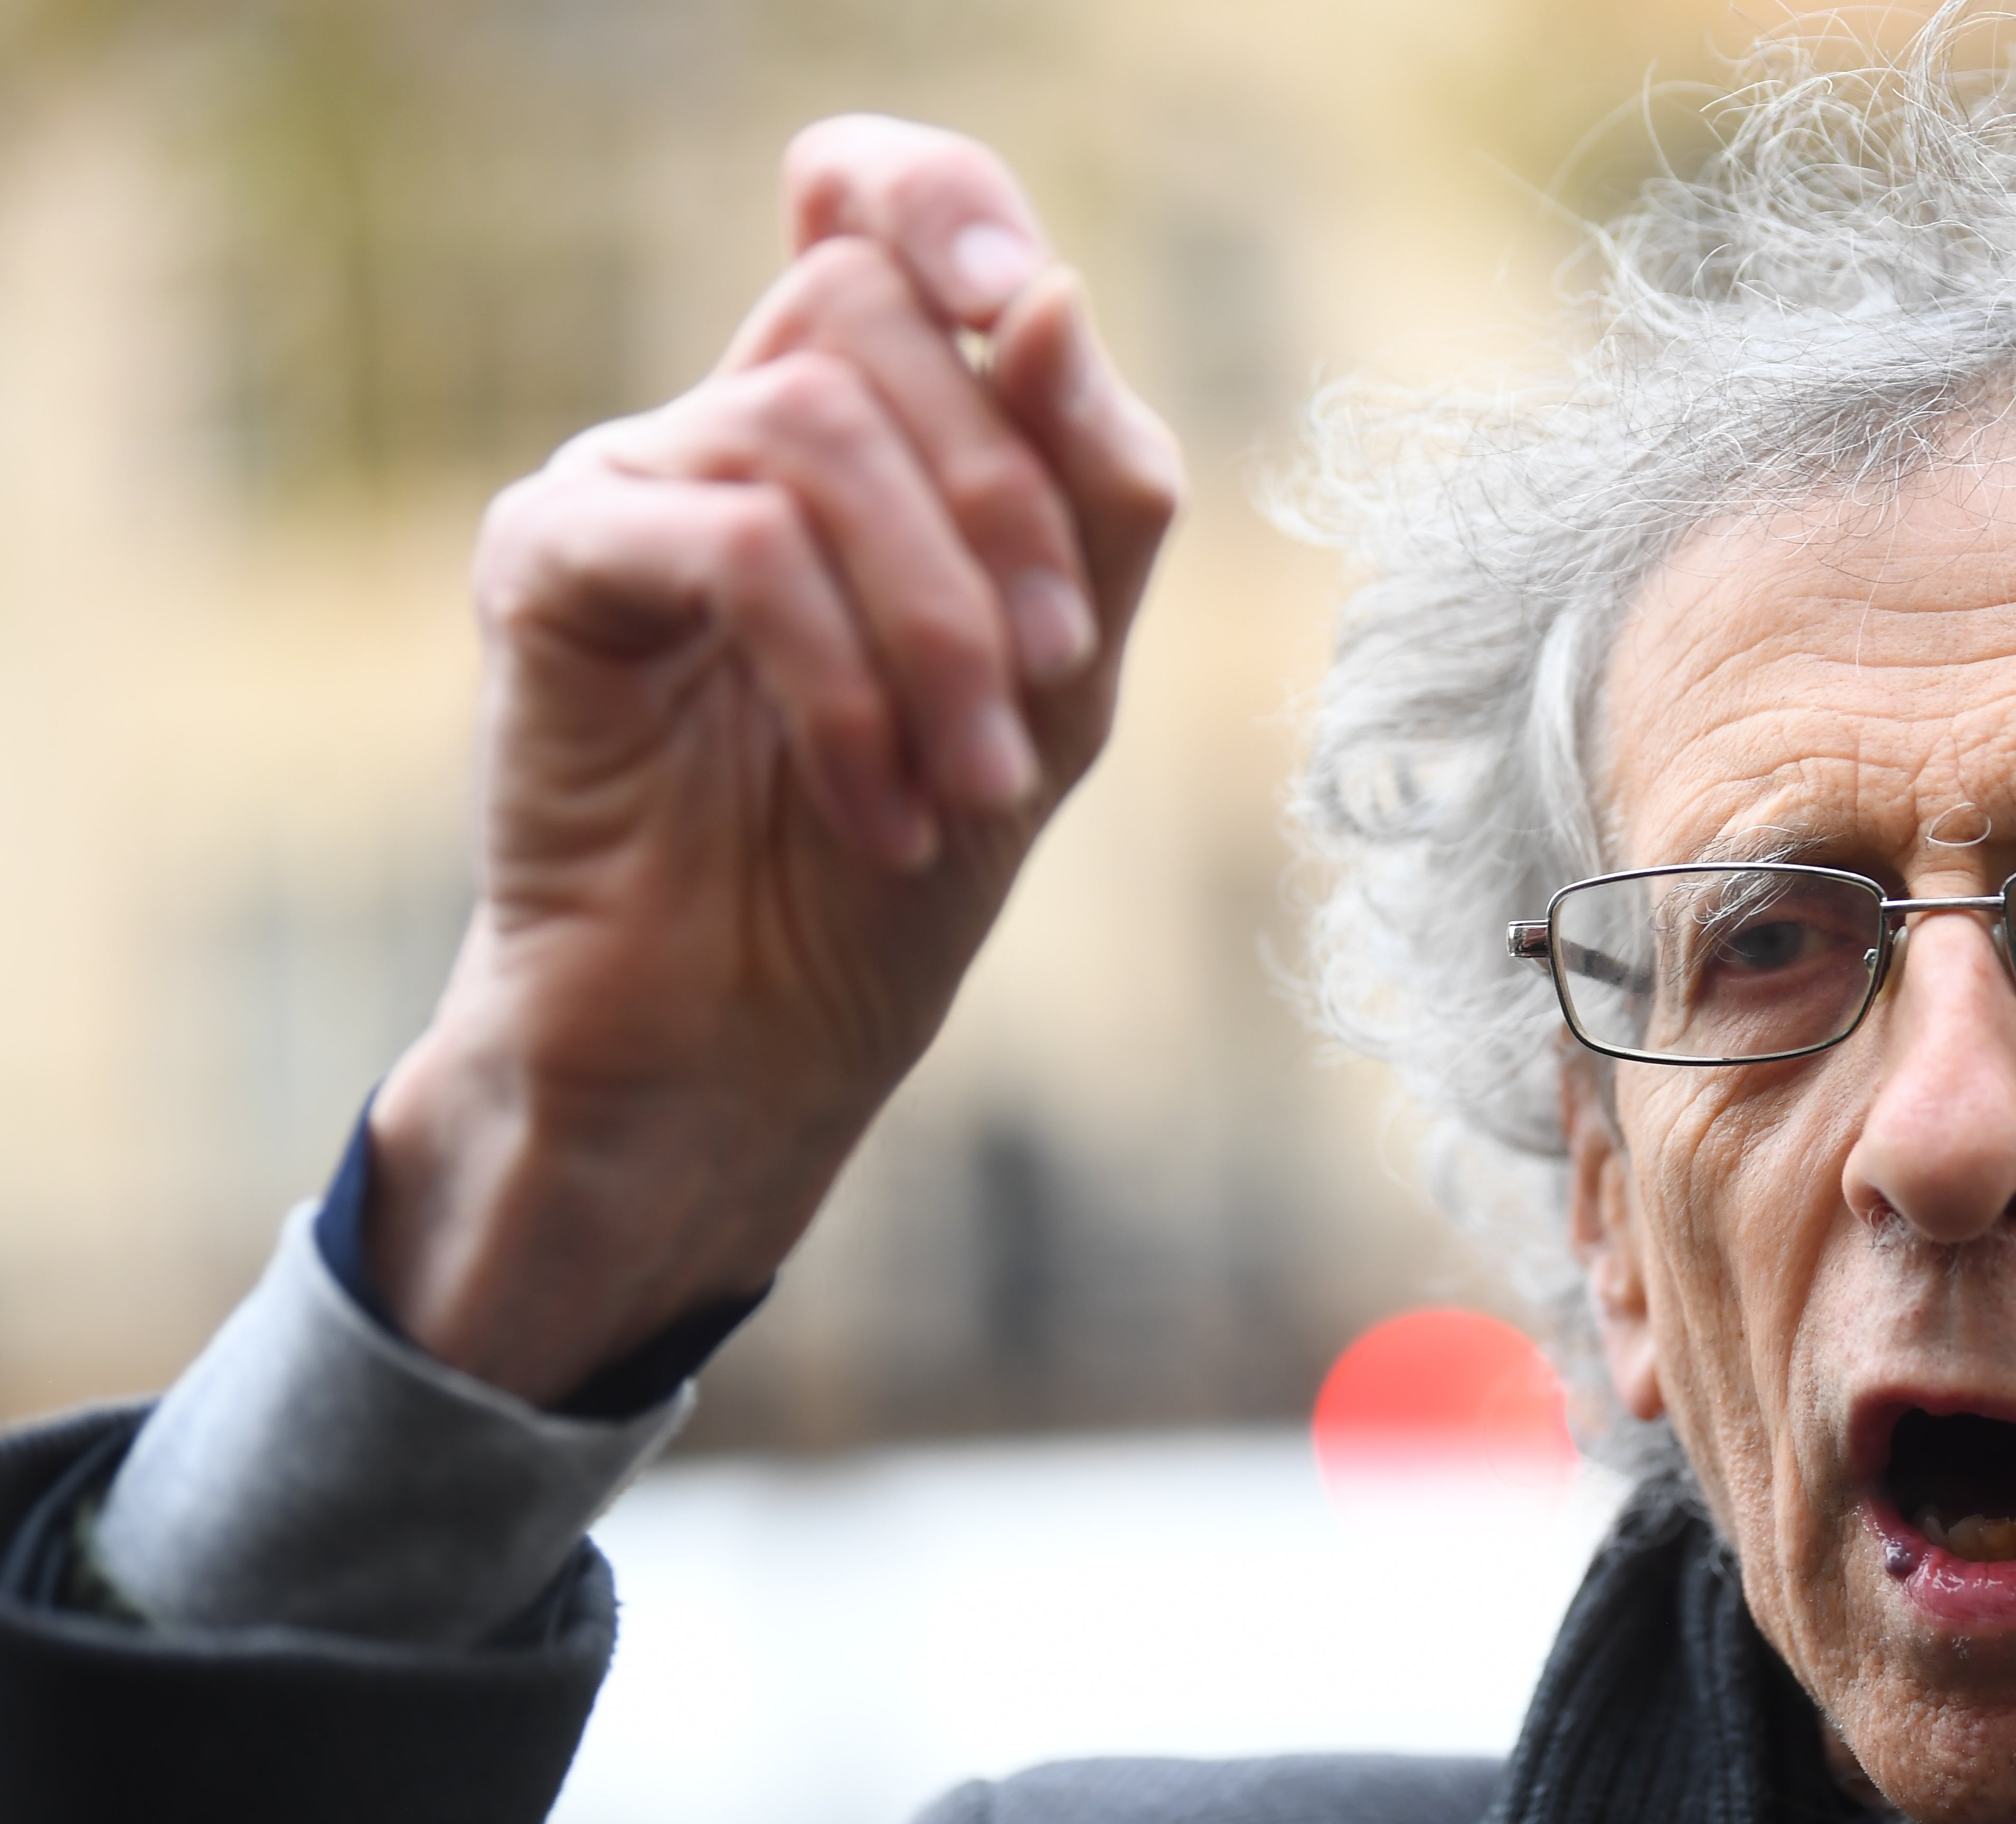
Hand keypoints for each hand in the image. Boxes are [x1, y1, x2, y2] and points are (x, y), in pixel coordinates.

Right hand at [364, 117, 1181, 1404]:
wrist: (765, 1043)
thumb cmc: (915, 851)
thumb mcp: (1058, 673)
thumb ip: (1085, 497)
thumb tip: (1052, 300)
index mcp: (855, 424)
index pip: (877, 209)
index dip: (948, 206)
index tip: (1032, 305)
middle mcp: (725, 425)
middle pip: (867, 314)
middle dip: (998, 506)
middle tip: (1044, 683)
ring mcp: (628, 486)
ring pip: (809, 431)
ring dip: (934, 622)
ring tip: (977, 783)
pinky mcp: (548, 568)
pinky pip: (733, 545)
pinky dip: (841, 682)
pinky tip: (887, 803)